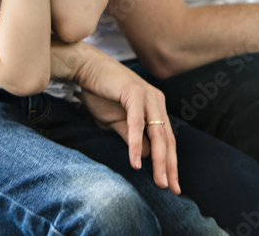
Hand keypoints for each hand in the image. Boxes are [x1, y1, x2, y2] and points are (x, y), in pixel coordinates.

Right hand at [73, 50, 179, 192]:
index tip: (172, 185)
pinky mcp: (134, 92)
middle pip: (167, 138)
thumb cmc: (101, 94)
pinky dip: (136, 143)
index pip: (167, 140)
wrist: (86, 69)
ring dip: (159, 159)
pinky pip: (137, 122)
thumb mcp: (117, 123)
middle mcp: (156, 101)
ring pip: (157, 132)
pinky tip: (136, 161)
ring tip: (159, 180)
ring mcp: (147, 95)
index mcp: (155, 107)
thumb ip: (133, 137)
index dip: (170, 163)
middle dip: (169, 165)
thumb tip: (147, 156)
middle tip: (170, 188)